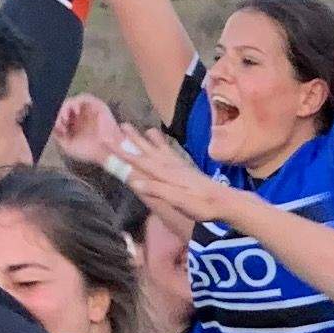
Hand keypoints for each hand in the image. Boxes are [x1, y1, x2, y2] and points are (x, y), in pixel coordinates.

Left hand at [48, 92, 123, 166]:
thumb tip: (51, 126)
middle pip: (64, 107)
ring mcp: (88, 110)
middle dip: (59, 113)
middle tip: (59, 122)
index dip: (55, 119)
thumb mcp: (67, 146)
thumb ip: (57, 136)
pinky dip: (77, 102)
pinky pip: (84, 97)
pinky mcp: (97, 106)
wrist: (105, 152)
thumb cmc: (89, 151)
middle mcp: (79, 116)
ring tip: (65, 117)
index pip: (59, 115)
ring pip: (72, 101)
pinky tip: (75, 111)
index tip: (57, 128)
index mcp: (73, 125)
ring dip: (66, 107)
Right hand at [105, 121, 228, 222]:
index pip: (139, 161)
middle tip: (119, 126)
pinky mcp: (186, 168)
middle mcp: (171, 167)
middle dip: (132, 140)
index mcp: (166, 175)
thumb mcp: (179, 201)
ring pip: (157, 149)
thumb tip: (134, 181)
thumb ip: (157, 190)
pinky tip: (157, 138)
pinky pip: (170, 152)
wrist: (226, 202)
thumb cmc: (202, 206)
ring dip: (145, 139)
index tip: (107, 142)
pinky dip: (161, 143)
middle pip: (147, 151)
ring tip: (135, 127)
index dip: (122, 152)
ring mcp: (179, 166)